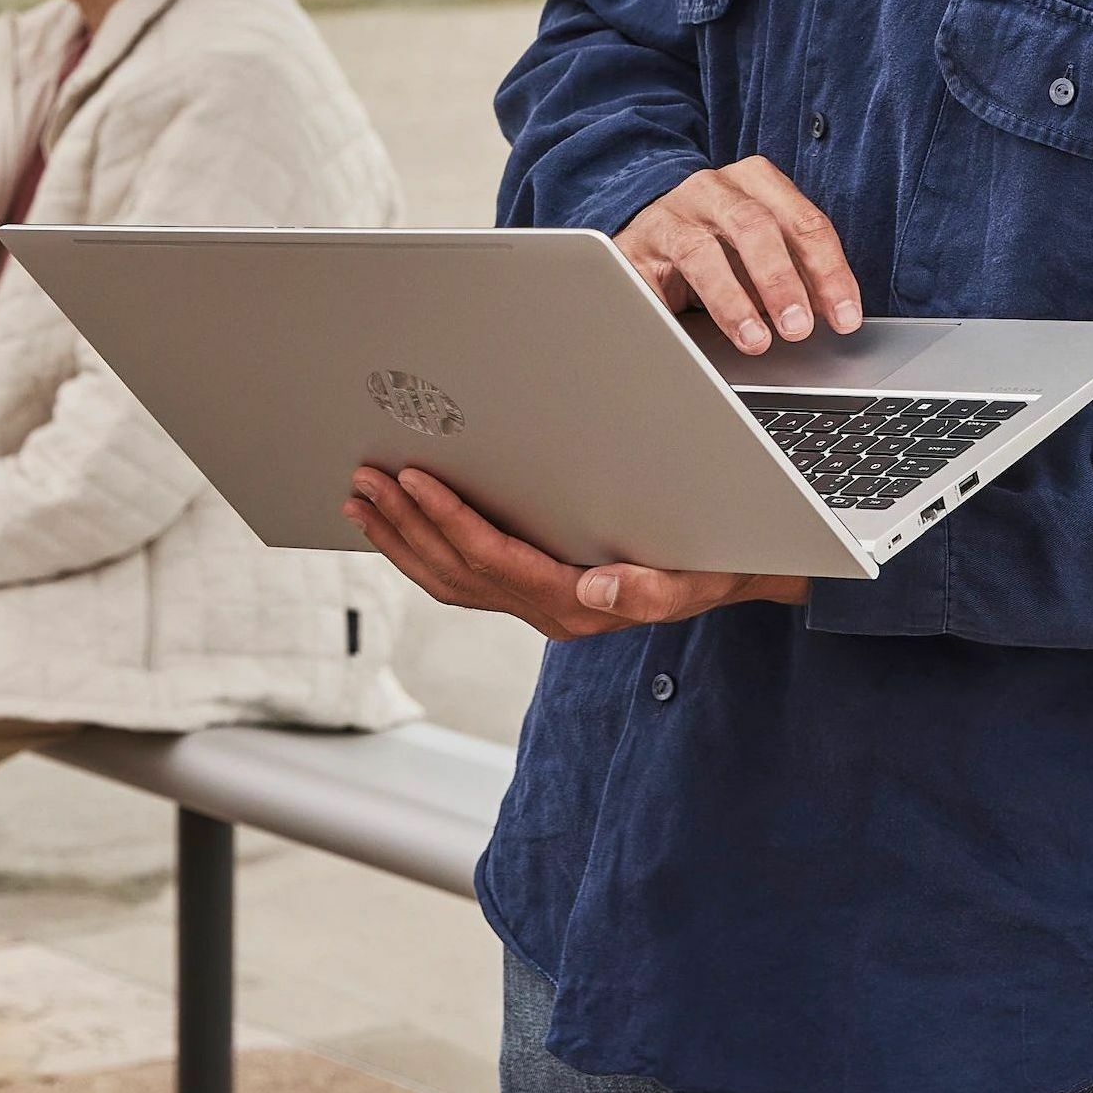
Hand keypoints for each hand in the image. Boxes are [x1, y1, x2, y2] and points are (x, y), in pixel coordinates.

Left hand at [345, 460, 805, 641]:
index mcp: (576, 604)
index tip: (413, 480)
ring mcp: (536, 607)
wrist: (732, 576)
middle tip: (364, 482)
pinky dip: (422, 551)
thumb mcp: (696, 577)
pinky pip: (463, 580)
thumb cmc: (713, 564)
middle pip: (457, 571)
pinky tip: (398, 524)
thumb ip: (652, 589)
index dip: (449, 519)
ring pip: (449, 579)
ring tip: (361, 499)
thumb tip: (597, 593)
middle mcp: (549, 612)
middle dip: (406, 524)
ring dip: (400, 538)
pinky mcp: (532, 594)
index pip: (495, 560)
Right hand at [616, 154, 861, 356]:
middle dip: (781, 280)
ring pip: (701, 251)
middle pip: (754, 225)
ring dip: (732, 302)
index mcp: (755, 181)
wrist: (649, 233)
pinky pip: (651, 280)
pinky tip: (690, 339)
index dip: (829, 271)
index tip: (844, 318)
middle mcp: (712, 189)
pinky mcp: (633, 246)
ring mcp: (670, 214)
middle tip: (799, 328)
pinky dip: (671, 310)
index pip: (803, 222)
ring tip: (755, 340)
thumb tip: (837, 315)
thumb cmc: (720, 244)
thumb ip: (798, 273)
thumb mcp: (763, 250)